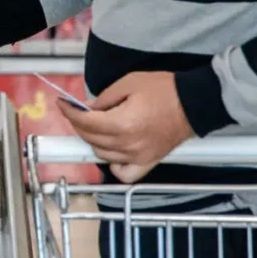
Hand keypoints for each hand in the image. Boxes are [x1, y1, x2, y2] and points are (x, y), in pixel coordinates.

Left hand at [57, 72, 193, 182]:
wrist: (194, 103)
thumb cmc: (165, 90)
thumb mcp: (128, 83)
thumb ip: (104, 98)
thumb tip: (87, 108)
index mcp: (122, 124)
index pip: (85, 123)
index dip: (69, 112)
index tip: (62, 104)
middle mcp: (128, 144)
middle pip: (90, 139)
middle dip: (79, 124)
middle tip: (77, 112)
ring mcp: (138, 156)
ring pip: (102, 155)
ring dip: (93, 141)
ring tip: (97, 127)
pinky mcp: (148, 162)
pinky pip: (123, 173)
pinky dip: (113, 165)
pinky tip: (112, 152)